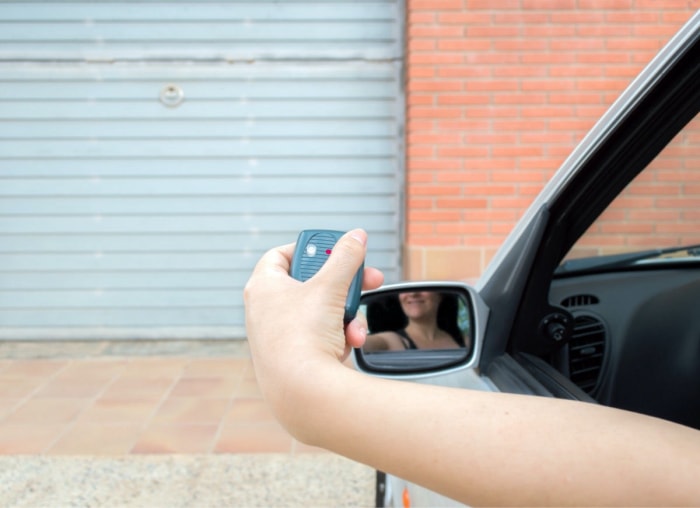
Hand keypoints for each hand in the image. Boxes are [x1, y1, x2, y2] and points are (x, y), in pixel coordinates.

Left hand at [244, 229, 382, 400]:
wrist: (301, 393)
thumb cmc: (302, 336)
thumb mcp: (331, 287)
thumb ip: (346, 257)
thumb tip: (357, 236)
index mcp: (263, 286)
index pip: (281, 254)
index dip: (309, 248)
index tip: (333, 249)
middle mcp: (266, 310)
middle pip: (310, 283)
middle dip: (342, 285)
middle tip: (365, 278)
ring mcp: (279, 336)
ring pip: (322, 313)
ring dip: (347, 314)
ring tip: (355, 324)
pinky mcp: (295, 358)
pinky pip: (322, 337)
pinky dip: (338, 337)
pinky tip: (348, 343)